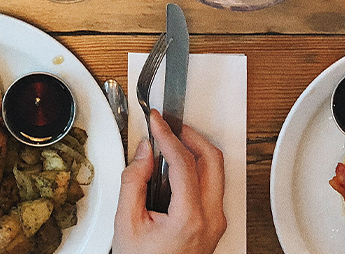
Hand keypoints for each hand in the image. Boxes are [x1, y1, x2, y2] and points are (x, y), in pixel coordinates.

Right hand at [112, 110, 226, 253]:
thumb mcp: (127, 223)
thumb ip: (134, 181)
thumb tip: (144, 151)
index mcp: (190, 217)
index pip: (184, 162)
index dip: (168, 135)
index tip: (156, 121)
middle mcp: (211, 218)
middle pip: (213, 160)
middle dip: (190, 135)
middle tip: (169, 126)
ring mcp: (217, 221)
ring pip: (217, 170)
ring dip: (196, 150)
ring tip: (170, 143)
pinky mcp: (215, 222)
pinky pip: (212, 185)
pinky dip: (197, 168)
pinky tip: (175, 167)